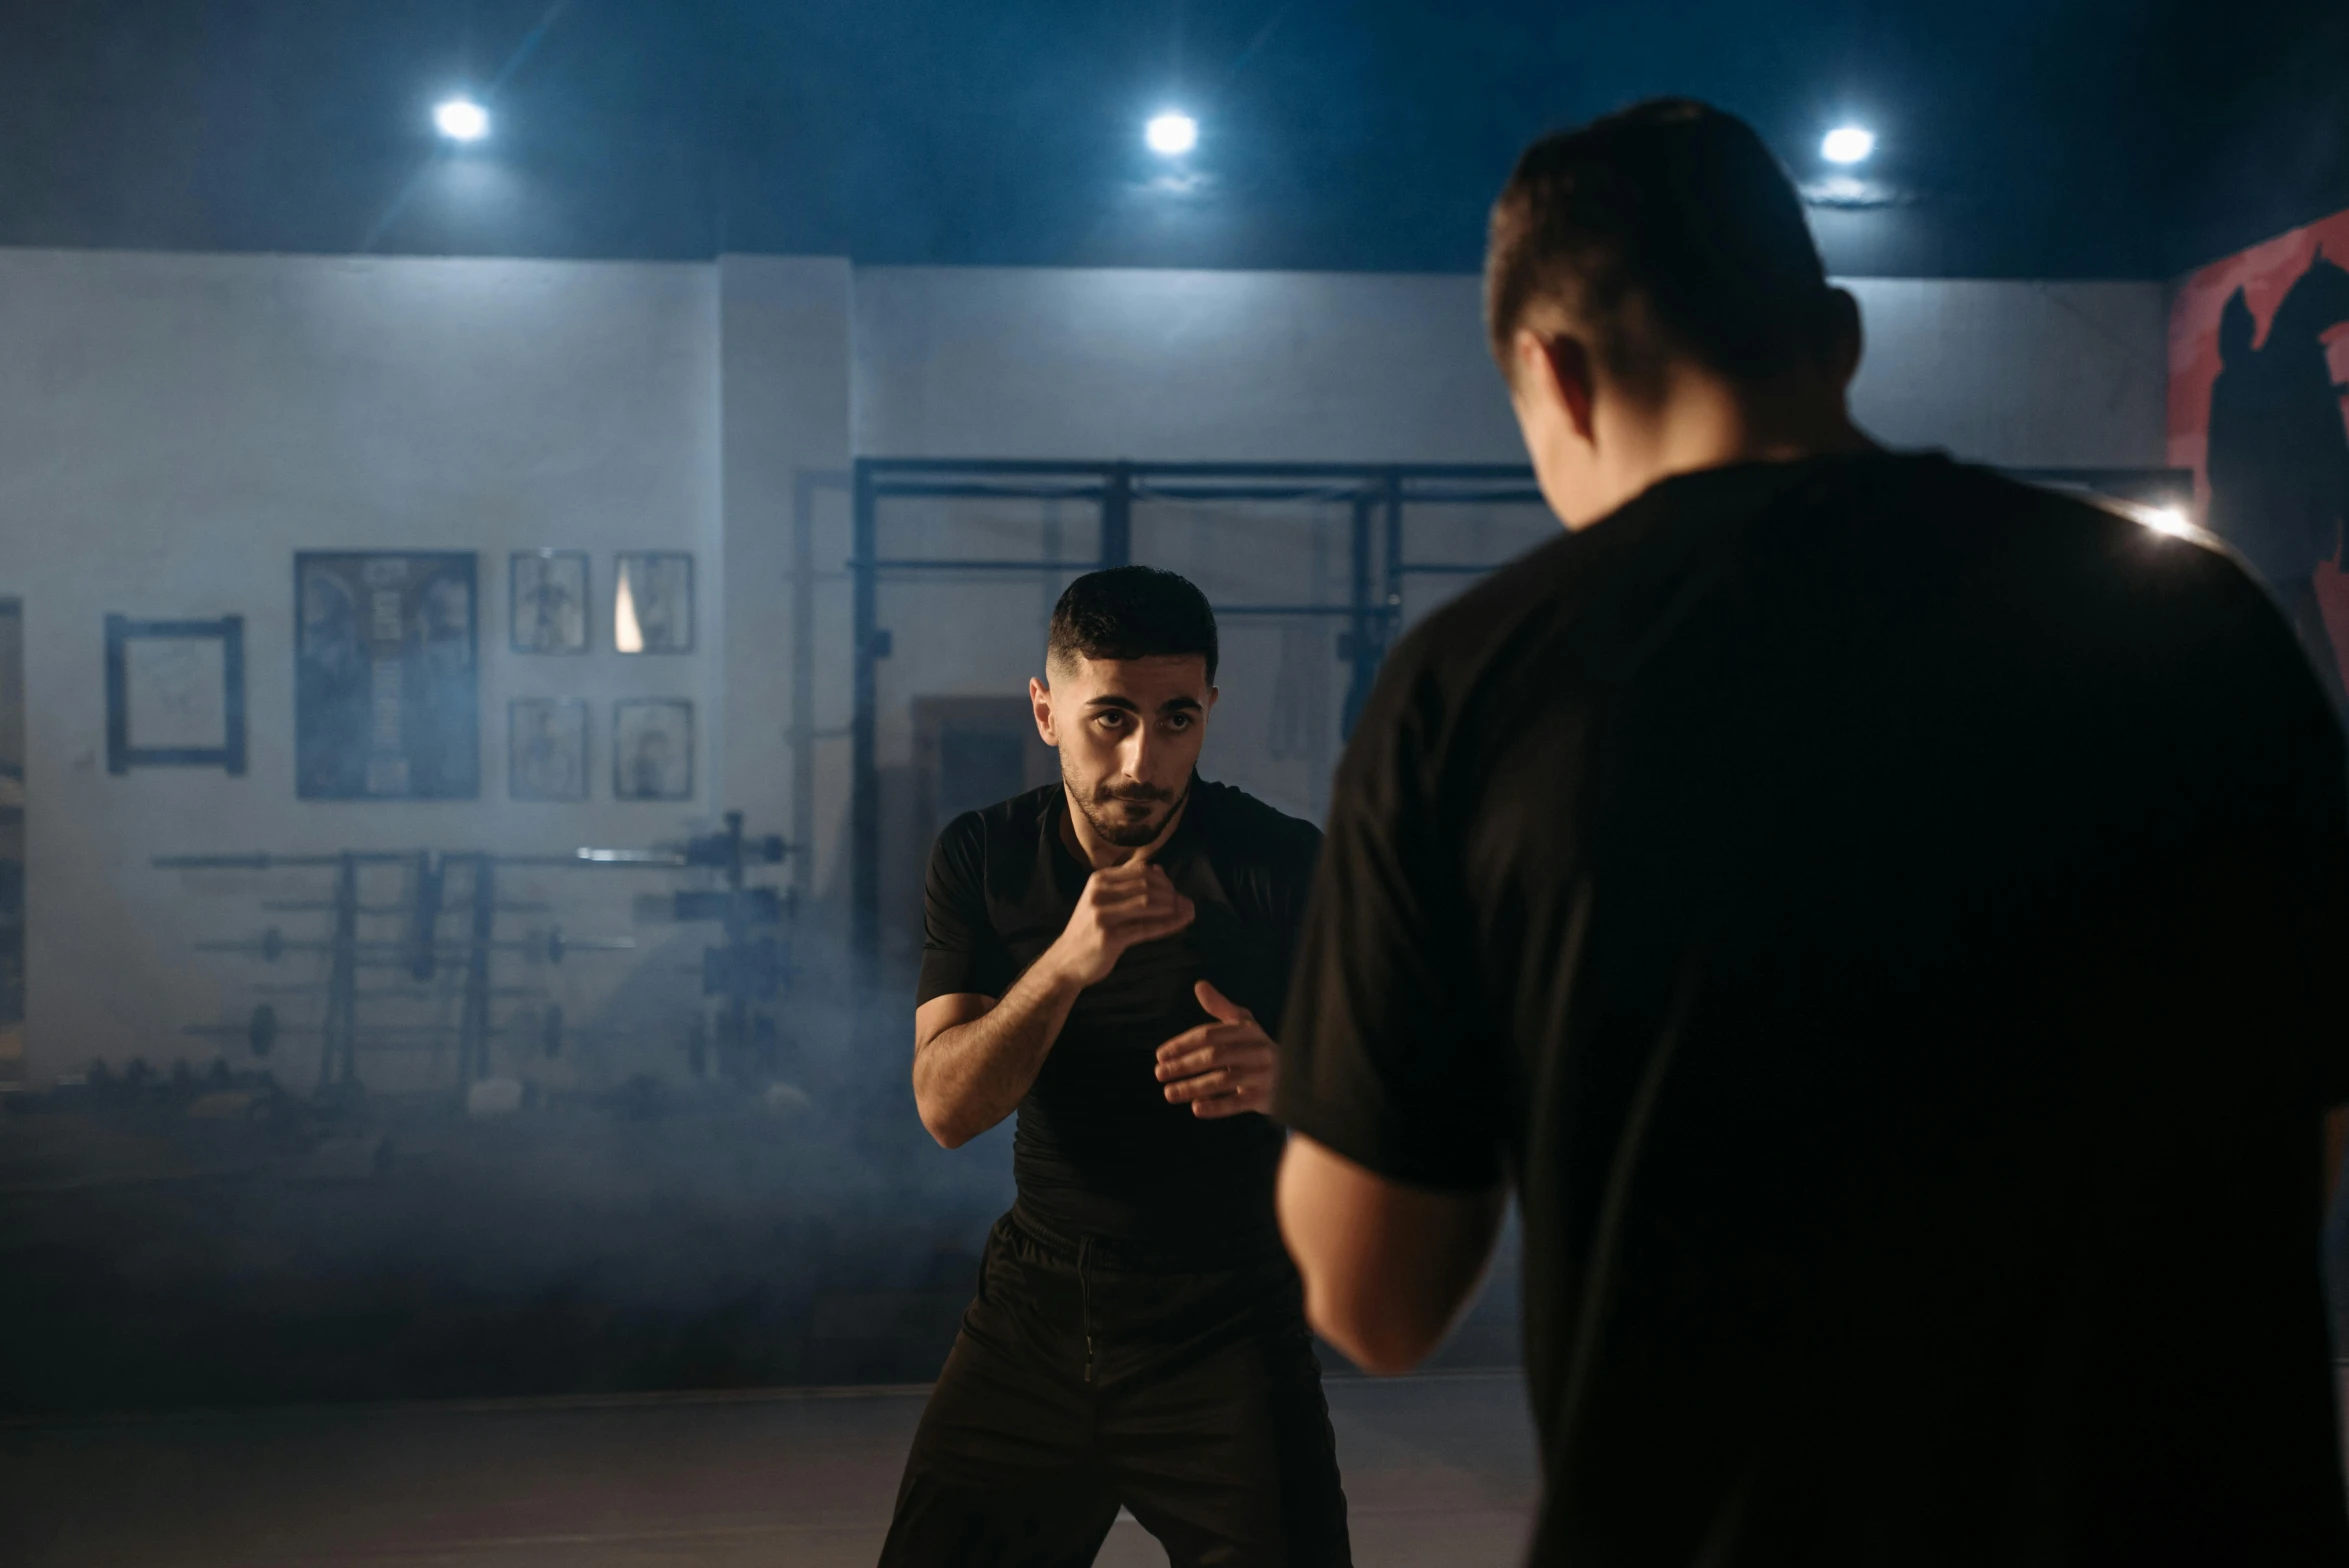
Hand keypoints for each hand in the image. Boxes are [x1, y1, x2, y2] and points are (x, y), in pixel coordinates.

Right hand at [1045, 860, 1194, 988]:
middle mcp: (1099, 893)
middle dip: (1171, 893)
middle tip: (1186, 903)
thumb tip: (1160, 869)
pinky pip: (1146, 928)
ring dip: (1173, 907)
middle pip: (1146, 885)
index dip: (1164, 879)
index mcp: (1099, 880)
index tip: (1177, 891)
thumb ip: (1129, 884)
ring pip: (1148, 904)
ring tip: (1188, 912)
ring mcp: (1102, 915)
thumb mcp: (1103, 900)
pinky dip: (1167, 924)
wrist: (1066, 960)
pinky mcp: (1110, 937)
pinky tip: (1181, 923)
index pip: (1140, 870)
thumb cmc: (1089, 929)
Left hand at [1155, 980, 1276, 1118]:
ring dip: (1193, 1087)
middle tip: (1159, 1074)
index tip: (1160, 1055)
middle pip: (1215, 1056)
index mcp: (1249, 1030)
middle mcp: (1259, 1049)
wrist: (1295, 1077)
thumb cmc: (1257, 1048)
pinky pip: (1238, 1103)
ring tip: (1169, 1093)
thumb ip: (1221, 1007)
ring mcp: (1264, 1074)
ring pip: (1224, 1080)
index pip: (1209, 1034)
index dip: (1182, 1044)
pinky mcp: (1266, 1097)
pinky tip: (1196, 1108)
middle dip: (1184, 1065)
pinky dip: (1216, 1106)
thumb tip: (1200, 985)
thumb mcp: (1243, 1026)